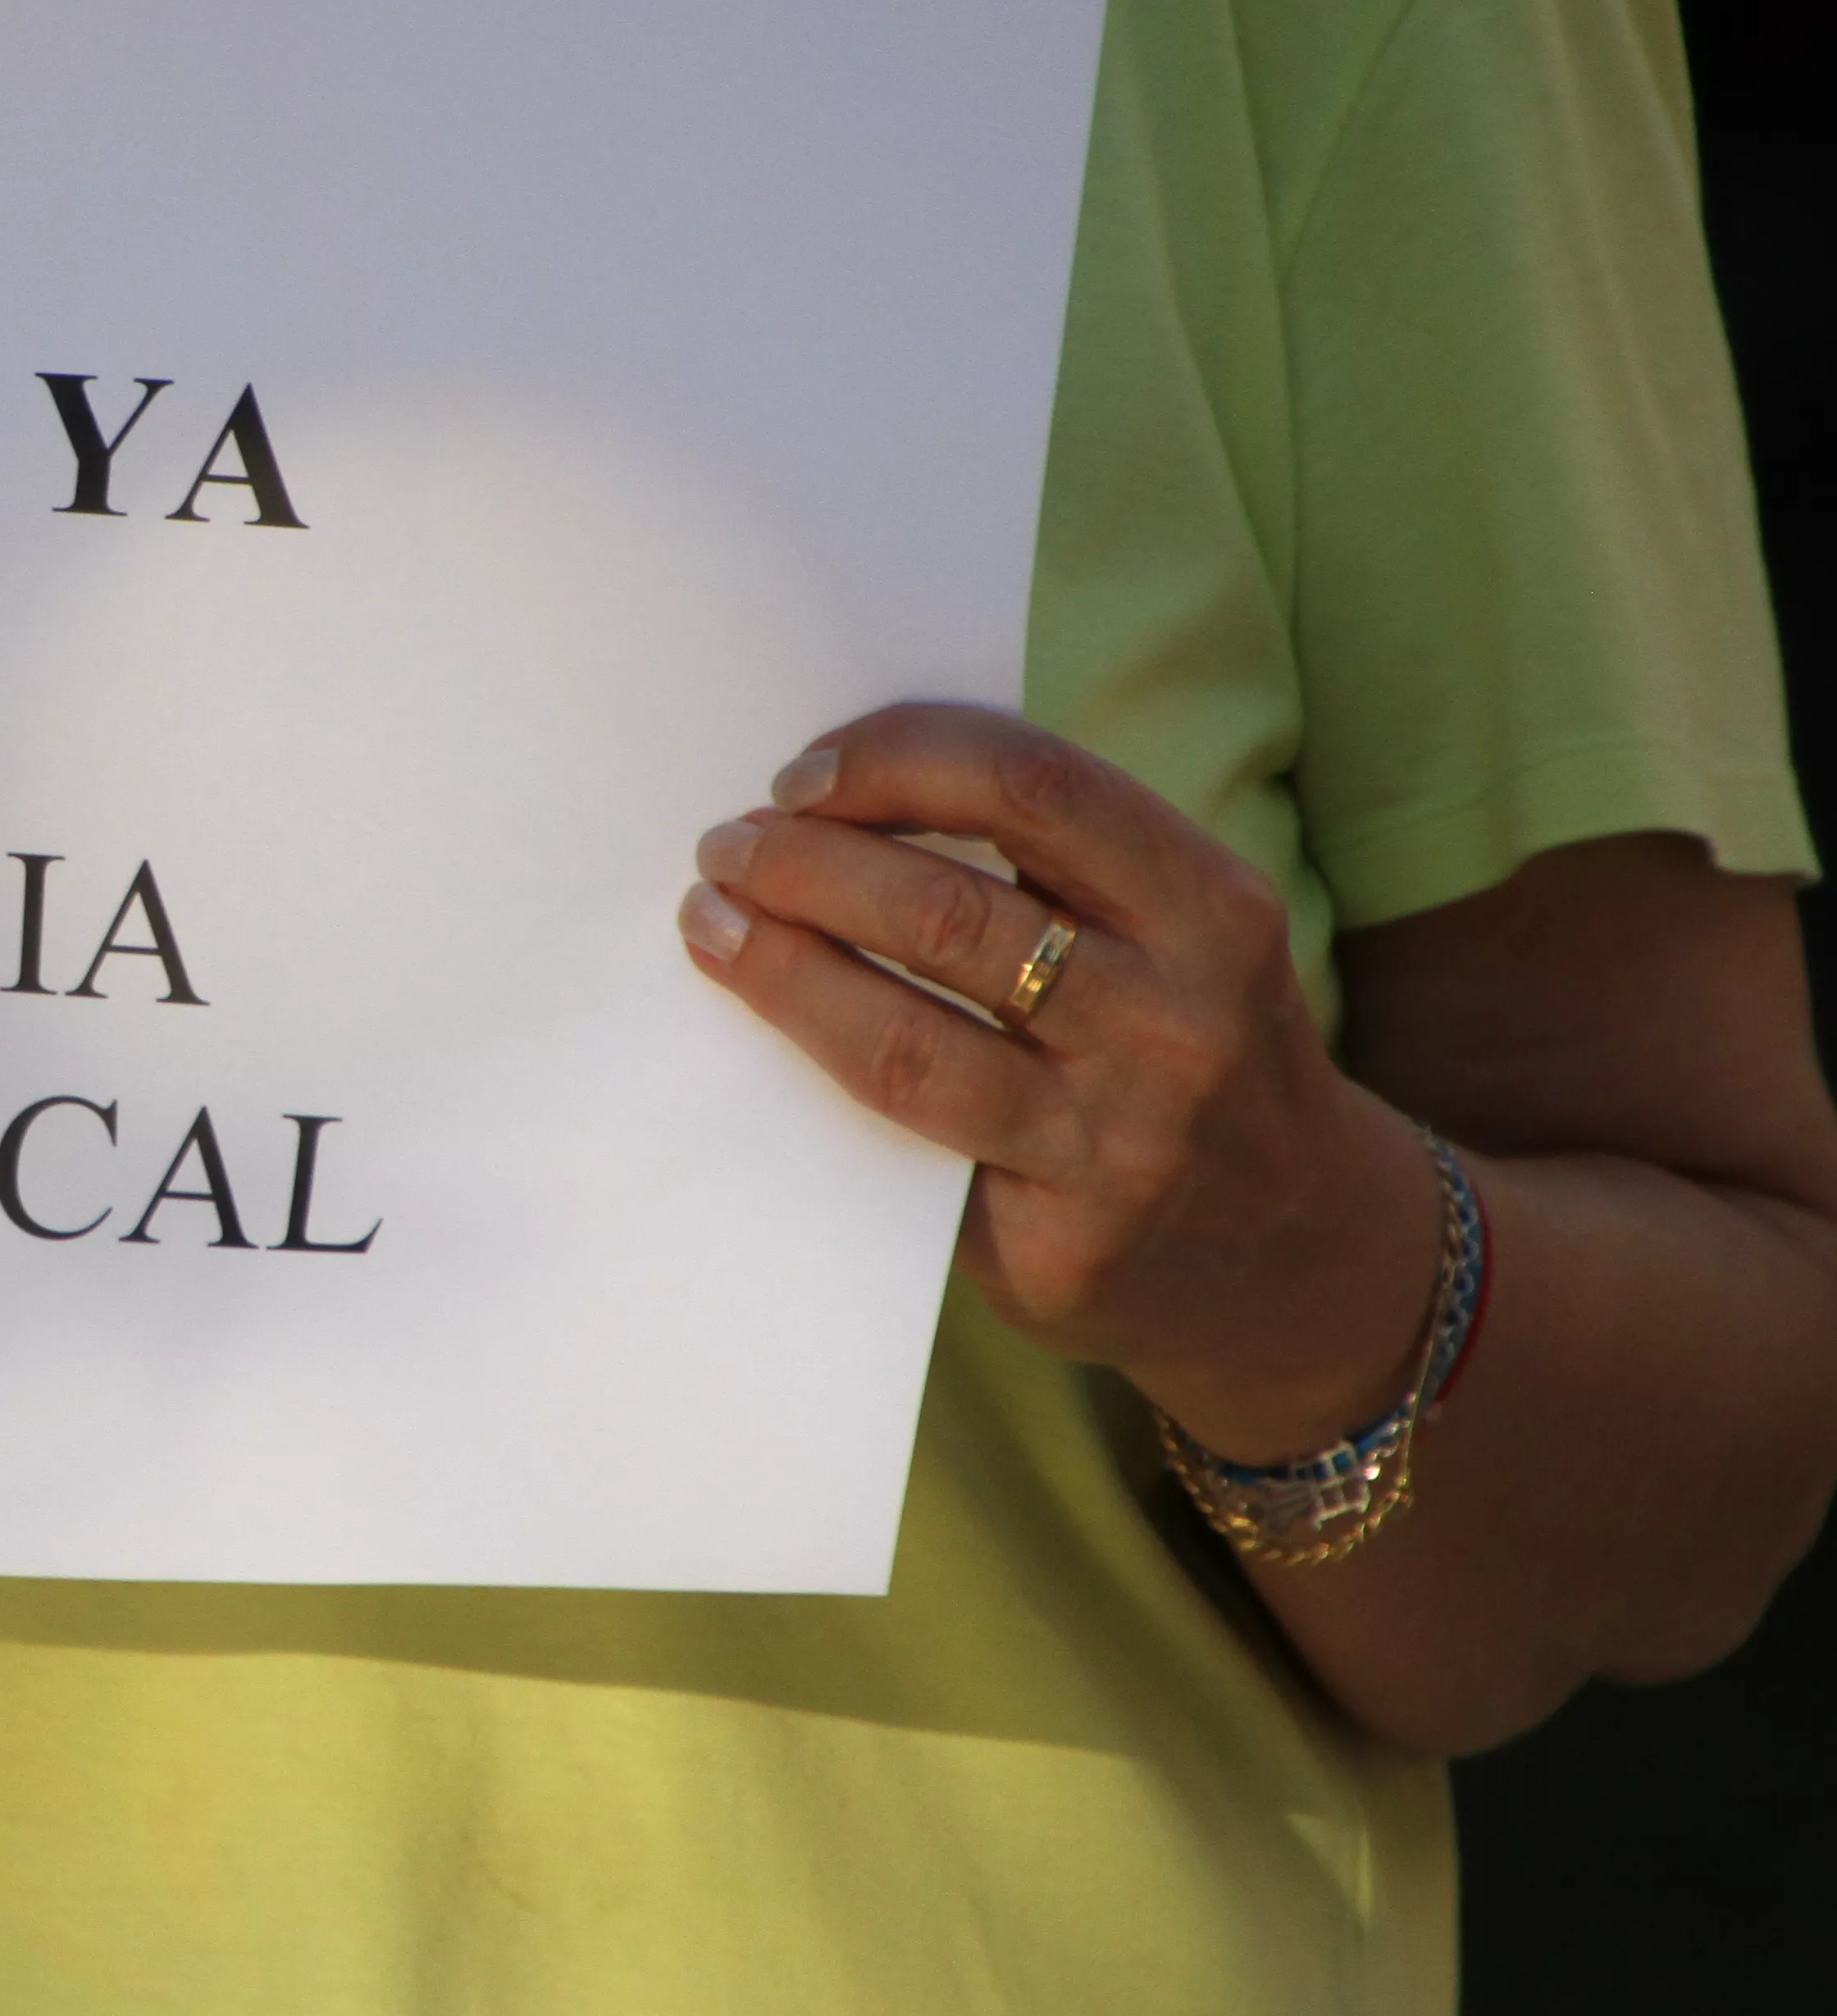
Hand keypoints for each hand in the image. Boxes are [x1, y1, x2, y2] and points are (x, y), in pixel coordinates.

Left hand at [678, 702, 1447, 1464]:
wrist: (1304, 1253)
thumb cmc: (1190, 1048)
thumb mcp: (1181, 933)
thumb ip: (1051, 861)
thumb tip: (836, 795)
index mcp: (1212, 908)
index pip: (1029, 786)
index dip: (891, 762)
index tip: (799, 774)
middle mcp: (1179, 1023)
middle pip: (945, 913)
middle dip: (804, 866)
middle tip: (725, 849)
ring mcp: (1119, 1146)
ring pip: (904, 1044)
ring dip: (780, 971)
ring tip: (711, 925)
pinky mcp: (1058, 1248)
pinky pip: (905, 1153)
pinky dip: (815, 1084)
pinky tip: (760, 1048)